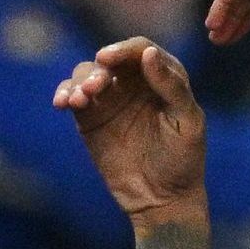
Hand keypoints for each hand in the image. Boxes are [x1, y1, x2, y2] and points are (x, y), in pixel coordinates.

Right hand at [55, 37, 206, 217]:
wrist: (162, 198)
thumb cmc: (183, 159)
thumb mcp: (186, 121)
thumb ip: (171, 86)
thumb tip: (148, 54)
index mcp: (163, 76)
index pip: (140, 50)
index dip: (123, 49)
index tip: (107, 58)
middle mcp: (135, 82)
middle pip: (109, 60)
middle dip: (98, 70)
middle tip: (93, 89)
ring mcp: (111, 99)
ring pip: (87, 74)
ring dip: (79, 82)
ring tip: (79, 101)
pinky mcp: (91, 118)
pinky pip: (73, 97)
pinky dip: (65, 94)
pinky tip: (63, 103)